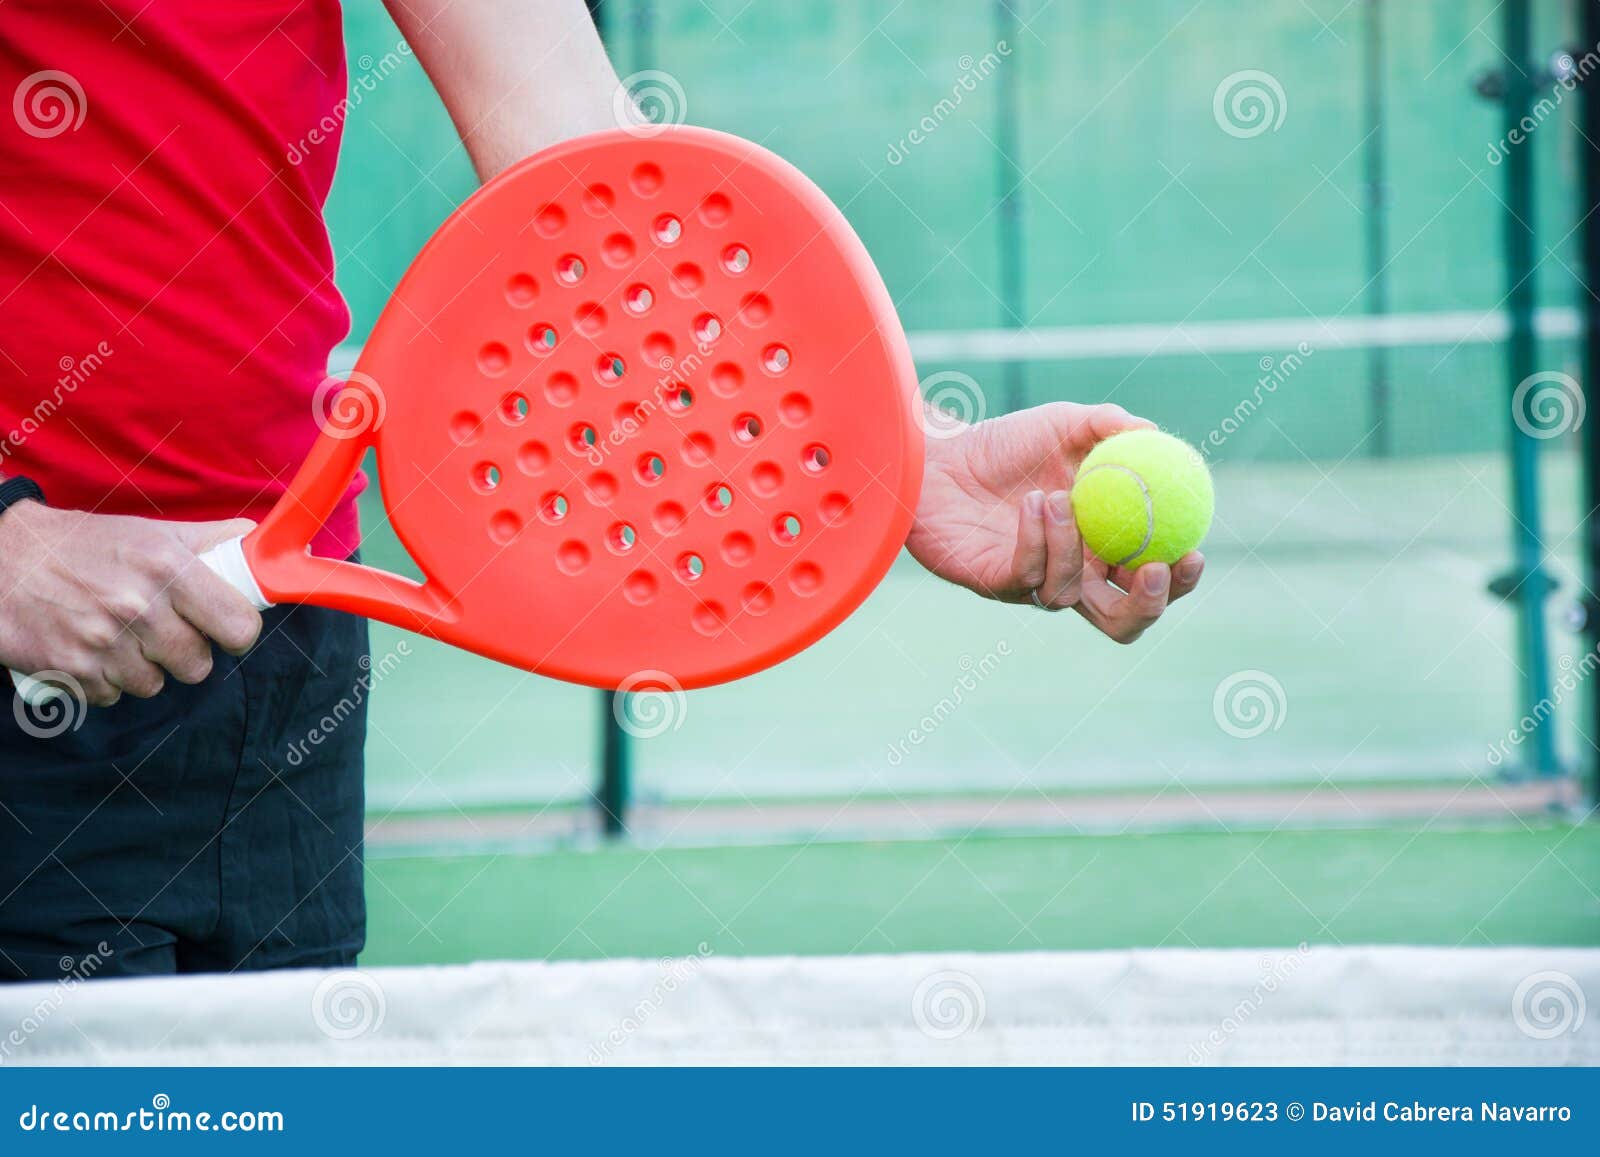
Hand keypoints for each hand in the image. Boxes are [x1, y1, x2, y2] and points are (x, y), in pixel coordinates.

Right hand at [0, 503, 262, 704]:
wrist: (1, 559)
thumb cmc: (84, 545)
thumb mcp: (151, 532)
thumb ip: (210, 541)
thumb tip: (259, 543)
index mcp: (168, 567)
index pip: (239, 627)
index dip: (237, 634)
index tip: (225, 631)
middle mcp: (139, 606)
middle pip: (198, 666)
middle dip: (185, 654)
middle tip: (160, 631)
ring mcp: (105, 642)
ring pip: (155, 685)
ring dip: (142, 668)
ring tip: (118, 635)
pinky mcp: (73, 670)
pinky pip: (114, 696)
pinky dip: (105, 680)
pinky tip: (90, 649)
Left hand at [905, 401, 1204, 643]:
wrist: (941, 453)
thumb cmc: (1005, 442)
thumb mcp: (1065, 423)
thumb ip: (1111, 427)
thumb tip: (1157, 437)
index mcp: (1101, 547)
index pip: (1150, 581)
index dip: (1178, 581)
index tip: (1193, 553)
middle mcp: (1071, 573)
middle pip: (1121, 621)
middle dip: (1146, 605)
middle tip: (1154, 569)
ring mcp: (1031, 582)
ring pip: (1068, 595)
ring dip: (1070, 546)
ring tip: (1054, 494)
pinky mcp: (994, 582)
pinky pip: (1026, 576)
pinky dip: (1036, 540)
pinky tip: (1031, 502)